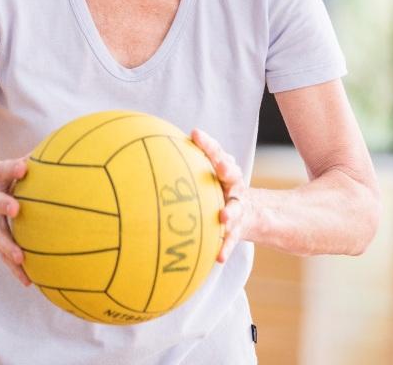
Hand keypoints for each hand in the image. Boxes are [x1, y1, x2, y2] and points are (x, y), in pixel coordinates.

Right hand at [0, 156, 31, 285]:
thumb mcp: (3, 170)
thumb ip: (26, 162)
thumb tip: (59, 145)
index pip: (2, 170)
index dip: (12, 169)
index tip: (25, 167)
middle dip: (3, 204)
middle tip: (16, 209)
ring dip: (7, 245)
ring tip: (19, 257)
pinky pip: (2, 255)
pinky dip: (15, 269)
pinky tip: (28, 281)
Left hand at [191, 129, 247, 263]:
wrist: (247, 213)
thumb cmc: (215, 187)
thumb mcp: (204, 172)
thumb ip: (185, 161)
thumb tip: (145, 144)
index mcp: (223, 168)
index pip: (216, 151)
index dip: (207, 143)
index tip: (195, 134)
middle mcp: (232, 185)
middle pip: (232, 174)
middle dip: (227, 169)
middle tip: (221, 167)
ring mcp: (236, 207)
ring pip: (235, 208)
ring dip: (230, 212)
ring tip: (223, 217)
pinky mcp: (237, 229)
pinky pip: (231, 239)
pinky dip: (224, 247)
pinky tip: (218, 257)